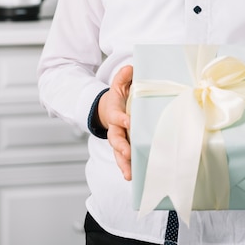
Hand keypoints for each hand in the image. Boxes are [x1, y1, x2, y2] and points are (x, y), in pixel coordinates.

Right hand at [97, 65, 132, 179]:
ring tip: (129, 174)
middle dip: (121, 147)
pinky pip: (125, 159)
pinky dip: (129, 168)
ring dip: (123, 164)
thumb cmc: (119, 97)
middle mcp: (115, 128)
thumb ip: (123, 76)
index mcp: (115, 112)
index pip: (117, 117)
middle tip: (127, 153)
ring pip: (119, 154)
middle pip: (116, 139)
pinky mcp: (125, 147)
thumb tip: (130, 67)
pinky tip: (135, 177)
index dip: (122, 119)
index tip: (128, 122)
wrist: (109, 109)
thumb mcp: (119, 83)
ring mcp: (119, 140)